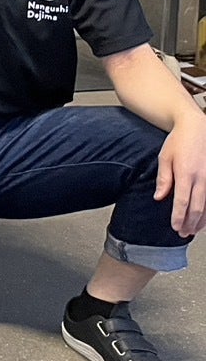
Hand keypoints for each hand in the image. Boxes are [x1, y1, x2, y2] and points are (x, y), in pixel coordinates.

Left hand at [155, 112, 205, 236]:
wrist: (196, 127)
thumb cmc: (178, 141)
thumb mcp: (164, 157)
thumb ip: (164, 179)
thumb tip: (159, 197)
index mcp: (186, 174)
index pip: (182, 202)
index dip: (178, 217)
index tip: (175, 227)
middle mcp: (201, 178)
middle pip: (197, 208)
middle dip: (190, 223)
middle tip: (183, 233)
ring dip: (200, 221)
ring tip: (192, 231)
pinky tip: (203, 219)